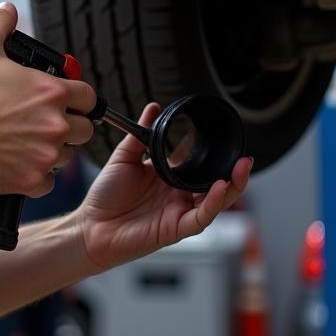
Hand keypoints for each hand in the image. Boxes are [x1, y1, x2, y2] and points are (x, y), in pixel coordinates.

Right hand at [0, 3, 96, 195]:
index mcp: (49, 92)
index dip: (77, 97)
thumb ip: (0, 23)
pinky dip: (37, 175)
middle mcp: (54, 124)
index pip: (89, 96)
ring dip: (53, 149)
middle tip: (44, 122)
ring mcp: (44, 155)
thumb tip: (8, 9)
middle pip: (85, 129)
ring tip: (26, 141)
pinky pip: (48, 182)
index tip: (65, 100)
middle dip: (69, 124)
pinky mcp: (30, 180)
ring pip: (66, 156)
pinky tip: (18, 163)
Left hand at [76, 103, 250, 271]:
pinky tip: (221, 187)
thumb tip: (153, 108)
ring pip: (216, 200)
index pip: (198, 162)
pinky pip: (201, 216)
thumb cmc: (105, 197)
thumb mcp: (124, 158)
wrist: (90, 227)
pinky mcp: (176, 228)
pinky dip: (214, 202)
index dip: (213, 151)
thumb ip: (141, 135)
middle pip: (215, 182)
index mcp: (168, 177)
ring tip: (242, 167)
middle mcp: (178, 194)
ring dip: (232, 185)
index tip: (224, 135)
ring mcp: (179, 211)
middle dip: (234, 170)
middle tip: (244, 155)